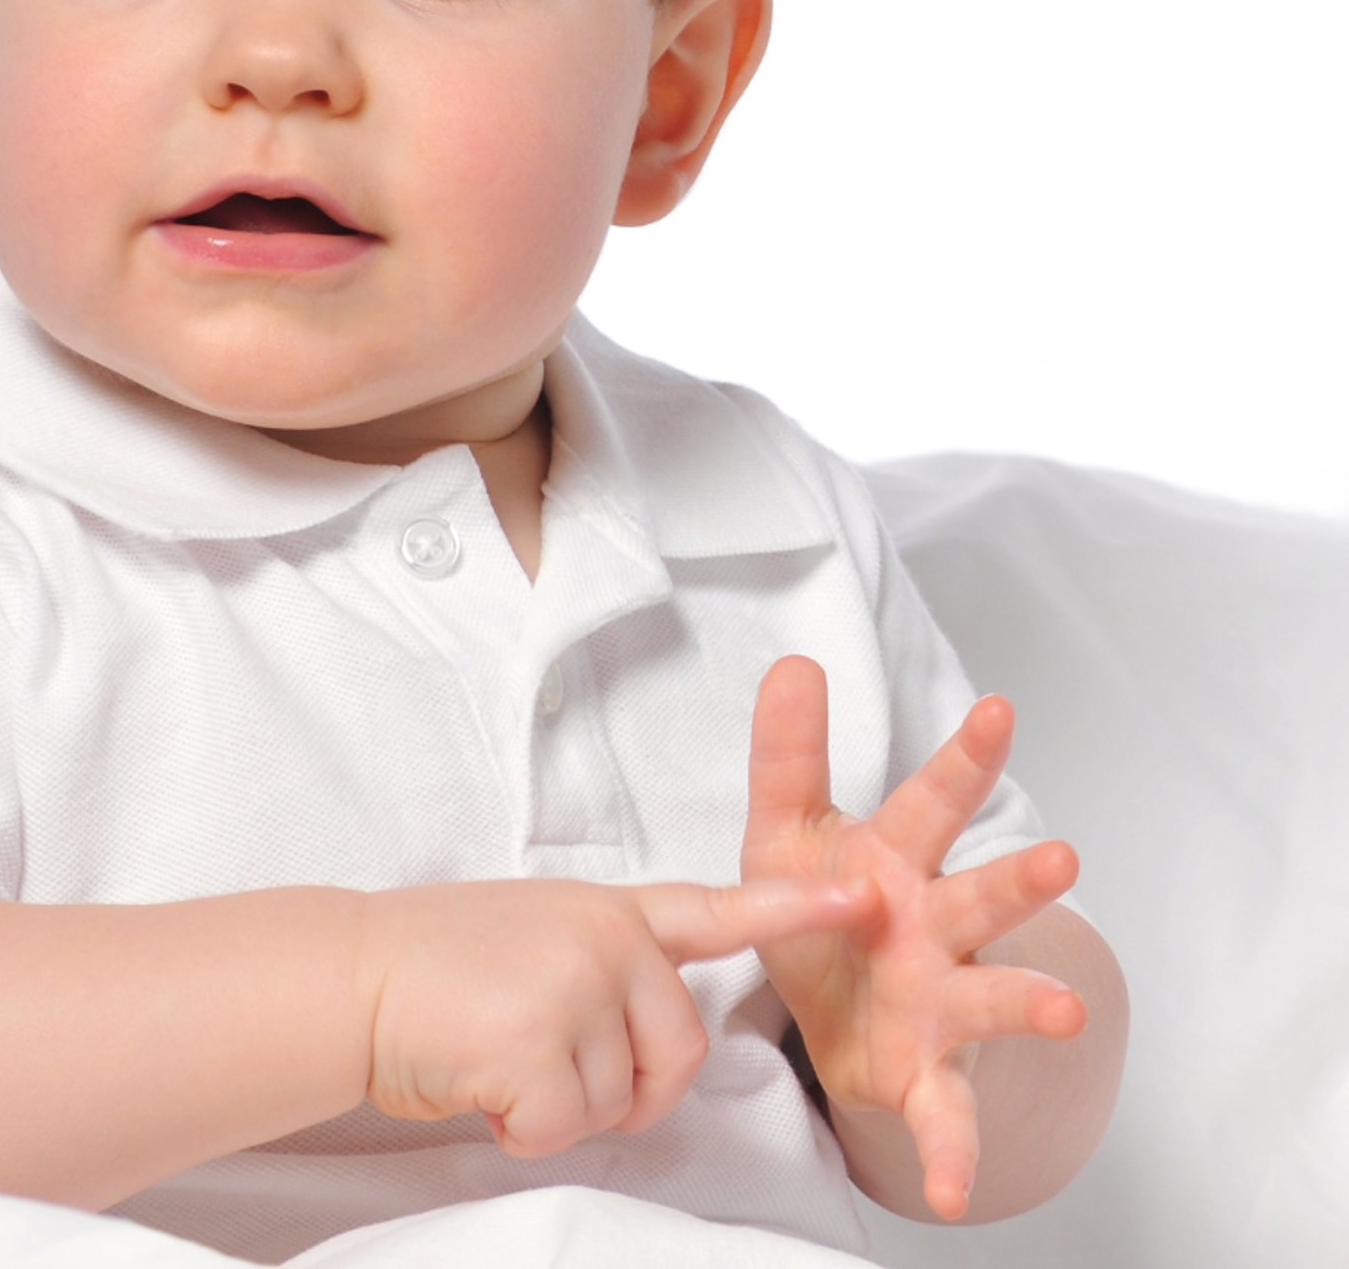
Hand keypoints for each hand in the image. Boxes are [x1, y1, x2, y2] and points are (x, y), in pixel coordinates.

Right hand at [356, 871, 876, 1160]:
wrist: (350, 973)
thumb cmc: (432, 964)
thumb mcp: (533, 934)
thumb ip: (602, 968)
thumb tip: (639, 1043)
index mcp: (606, 910)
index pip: (713, 909)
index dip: (792, 906)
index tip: (862, 895)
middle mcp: (604, 938)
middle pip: (679, 1053)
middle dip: (626, 1090)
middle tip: (547, 1065)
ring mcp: (574, 984)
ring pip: (615, 1102)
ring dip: (556, 1106)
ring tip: (493, 1052)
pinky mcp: (538, 1042)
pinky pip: (563, 1128)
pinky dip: (519, 1127)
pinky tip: (477, 1078)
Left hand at [741, 656, 1087, 1219]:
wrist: (829, 1012)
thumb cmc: (821, 905)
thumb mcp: (785, 828)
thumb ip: (789, 751)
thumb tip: (794, 660)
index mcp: (898, 859)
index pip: (933, 799)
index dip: (963, 755)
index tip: (997, 706)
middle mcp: (937, 926)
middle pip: (981, 895)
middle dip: (1018, 879)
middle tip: (1060, 858)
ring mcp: (941, 1000)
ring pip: (989, 998)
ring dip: (1026, 1003)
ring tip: (1064, 1010)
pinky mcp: (925, 1071)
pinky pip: (944, 1115)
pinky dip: (950, 1151)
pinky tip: (949, 1189)